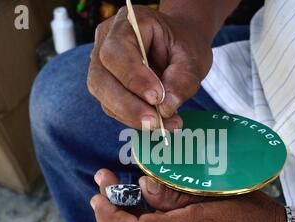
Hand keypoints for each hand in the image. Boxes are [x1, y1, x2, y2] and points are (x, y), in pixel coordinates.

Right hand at [87, 6, 212, 129]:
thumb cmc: (183, 45)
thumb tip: (166, 108)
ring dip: (131, 116)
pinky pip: (112, 107)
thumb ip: (183, 79)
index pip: (117, 51)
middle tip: (155, 122)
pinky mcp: (107, 87)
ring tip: (164, 125)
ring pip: (104, 96)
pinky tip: (159, 123)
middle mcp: (106, 41)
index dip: (133, 77)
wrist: (178, 46)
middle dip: (128, 105)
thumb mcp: (193, 57)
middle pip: (101, 78)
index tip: (157, 97)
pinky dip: (134, 119)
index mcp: (128, 23)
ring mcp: (102, 65)